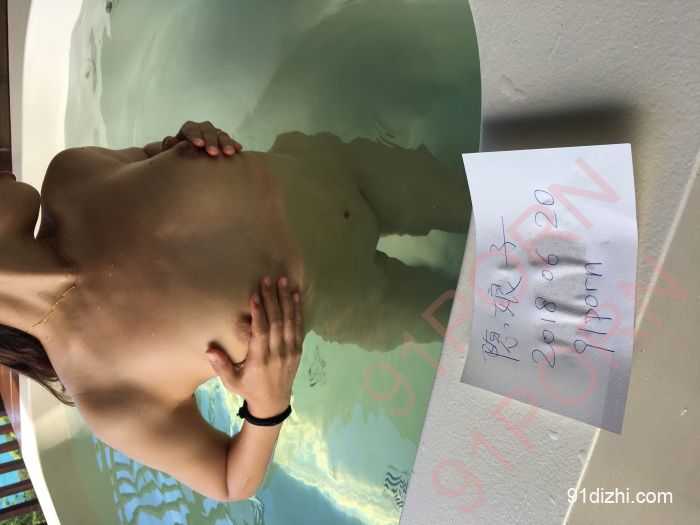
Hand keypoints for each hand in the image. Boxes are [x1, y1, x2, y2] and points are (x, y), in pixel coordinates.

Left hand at [162, 120, 242, 156]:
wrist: (188, 158)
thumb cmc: (178, 156)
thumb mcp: (169, 152)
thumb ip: (168, 147)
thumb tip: (169, 141)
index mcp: (188, 129)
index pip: (190, 129)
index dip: (194, 136)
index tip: (199, 145)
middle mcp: (201, 128)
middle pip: (207, 131)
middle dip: (211, 141)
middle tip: (213, 153)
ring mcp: (214, 133)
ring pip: (220, 134)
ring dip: (225, 143)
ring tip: (229, 153)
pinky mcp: (222, 140)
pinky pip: (228, 140)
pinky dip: (233, 144)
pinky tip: (238, 149)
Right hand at [205, 276, 303, 418]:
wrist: (273, 403)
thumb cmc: (248, 389)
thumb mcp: (231, 382)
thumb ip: (221, 366)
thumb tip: (208, 350)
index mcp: (260, 360)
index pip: (260, 332)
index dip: (259, 312)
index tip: (255, 295)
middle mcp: (277, 354)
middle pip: (276, 322)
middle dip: (272, 299)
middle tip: (267, 280)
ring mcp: (289, 351)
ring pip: (289, 321)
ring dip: (286, 300)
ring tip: (282, 281)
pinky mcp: (297, 350)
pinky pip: (298, 327)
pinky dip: (297, 310)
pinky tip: (295, 296)